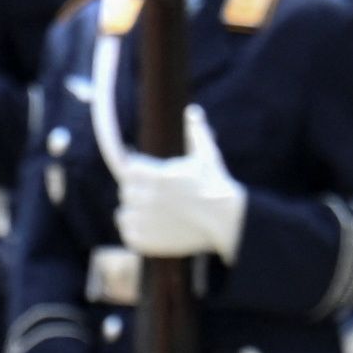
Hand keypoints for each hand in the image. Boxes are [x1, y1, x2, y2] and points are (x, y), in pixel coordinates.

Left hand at [119, 128, 248, 259]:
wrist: (229, 222)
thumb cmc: (218, 187)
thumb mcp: (208, 157)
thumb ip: (196, 133)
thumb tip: (192, 111)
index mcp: (159, 177)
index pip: (129, 170)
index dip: (137, 172)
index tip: (146, 175)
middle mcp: (149, 199)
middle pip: (126, 192)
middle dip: (138, 191)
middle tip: (154, 196)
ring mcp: (147, 221)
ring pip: (123, 214)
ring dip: (134, 212)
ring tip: (154, 212)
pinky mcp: (147, 241)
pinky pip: (128, 234)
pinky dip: (135, 231)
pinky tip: (151, 227)